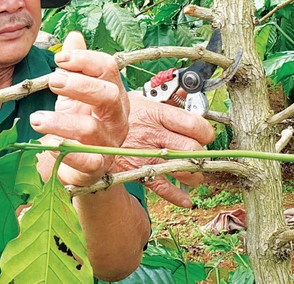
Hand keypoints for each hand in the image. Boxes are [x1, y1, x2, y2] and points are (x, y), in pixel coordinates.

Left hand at [31, 32, 129, 186]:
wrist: (81, 165)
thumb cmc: (81, 122)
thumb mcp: (77, 91)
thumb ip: (77, 64)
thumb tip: (75, 36)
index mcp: (113, 93)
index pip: (108, 69)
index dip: (85, 60)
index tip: (60, 59)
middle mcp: (116, 116)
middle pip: (107, 94)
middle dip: (80, 85)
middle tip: (53, 81)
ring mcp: (108, 143)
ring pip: (90, 128)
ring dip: (61, 121)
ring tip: (36, 119)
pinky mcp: (96, 166)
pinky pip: (85, 159)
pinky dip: (65, 151)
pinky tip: (48, 145)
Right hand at [118, 92, 215, 206]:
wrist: (87, 127)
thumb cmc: (115, 112)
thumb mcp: (139, 99)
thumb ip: (164, 100)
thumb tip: (186, 93)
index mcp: (156, 113)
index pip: (194, 124)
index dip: (206, 132)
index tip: (206, 135)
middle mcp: (153, 134)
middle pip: (192, 149)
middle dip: (201, 155)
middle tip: (200, 155)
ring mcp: (145, 154)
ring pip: (182, 169)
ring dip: (193, 175)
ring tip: (194, 173)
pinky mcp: (136, 171)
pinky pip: (162, 187)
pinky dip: (177, 196)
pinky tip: (185, 199)